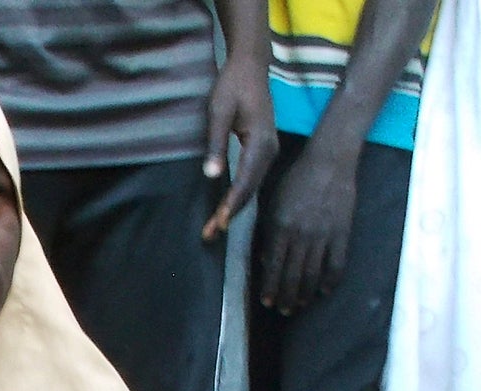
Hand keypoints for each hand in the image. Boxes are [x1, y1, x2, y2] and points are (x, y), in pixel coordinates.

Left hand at [201, 54, 279, 240]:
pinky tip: (227, 207)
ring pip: (252, 187)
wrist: (251, 67)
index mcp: (260, 142)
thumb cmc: (232, 85)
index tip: (219, 223)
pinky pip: (252, 179)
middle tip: (210, 234)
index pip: (245, 181)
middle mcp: (269, 151)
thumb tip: (211, 175)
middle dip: (230, 213)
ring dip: (234, 207)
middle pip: (250, 189)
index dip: (231, 204)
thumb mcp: (218, 112)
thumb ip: (216, 143)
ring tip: (215, 227)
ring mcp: (269, 152)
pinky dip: (239, 195)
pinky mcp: (263, 152)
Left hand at [257, 137, 360, 312]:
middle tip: (283, 310)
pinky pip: (336, 264)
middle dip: (286, 297)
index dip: (269, 287)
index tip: (266, 301)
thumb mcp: (274, 203)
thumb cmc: (297, 180)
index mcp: (280, 227)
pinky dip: (330, 281)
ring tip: (300, 304)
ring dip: (305, 294)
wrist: (329, 161)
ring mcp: (322, 235)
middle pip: (292, 276)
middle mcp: (300, 235)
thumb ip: (268, 232)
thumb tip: (266, 262)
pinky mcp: (341, 233)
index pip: (273, 266)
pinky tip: (324, 291)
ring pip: (312, 274)